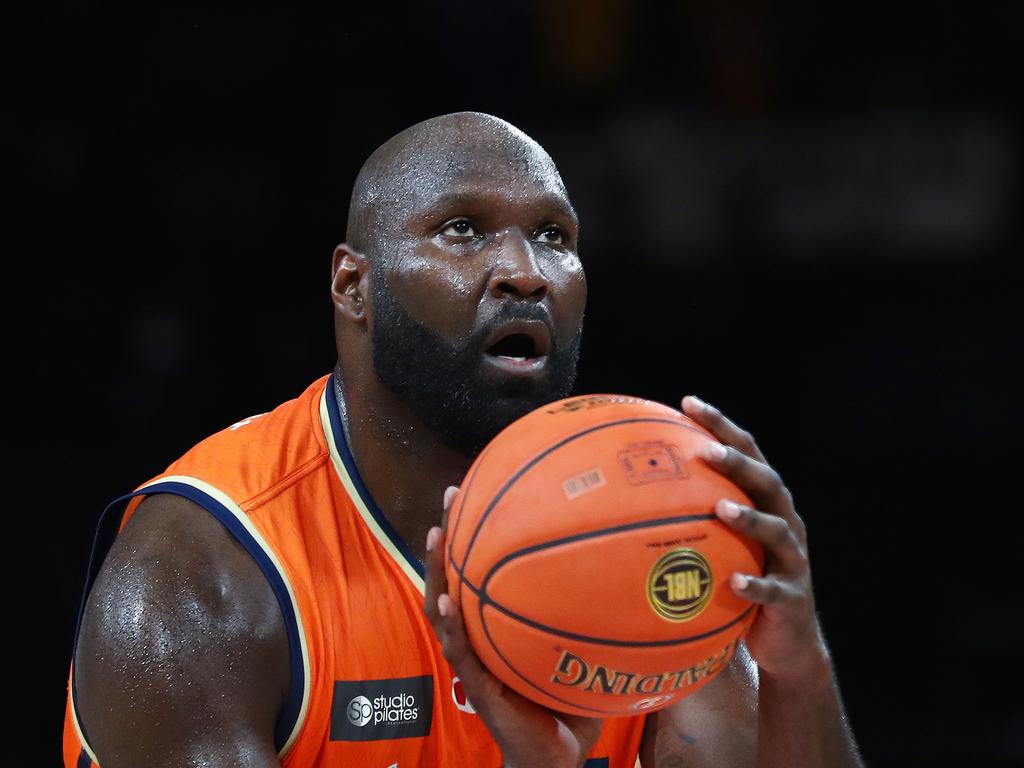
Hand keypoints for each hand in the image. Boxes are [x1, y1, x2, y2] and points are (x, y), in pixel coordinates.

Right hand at [424, 486, 602, 767]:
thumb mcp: (582, 644)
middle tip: (451, 495)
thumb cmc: (571, 697)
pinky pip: (459, 651)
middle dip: (449, 536)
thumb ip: (593, 610)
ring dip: (436, 571)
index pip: (478, 569)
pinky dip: (449, 624)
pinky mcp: (478, 687)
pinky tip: (447, 601)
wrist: (559, 756)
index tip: (478, 487)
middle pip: (453, 576)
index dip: (474, 530)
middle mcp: (480, 635)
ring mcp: (474, 660)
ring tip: (436, 536)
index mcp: (496, 623)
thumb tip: (634, 563)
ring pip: (443, 607)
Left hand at [681, 395, 830, 682]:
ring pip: (777, 531)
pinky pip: (774, 590)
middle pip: (767, 482)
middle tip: (705, 451)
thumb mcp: (718, 548)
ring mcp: (793, 560)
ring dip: (750, 518)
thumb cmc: (740, 586)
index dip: (721, 426)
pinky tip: (733, 582)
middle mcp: (785, 524)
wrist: (788, 643)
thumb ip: (688, 520)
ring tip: (722, 509)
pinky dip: (755, 584)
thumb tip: (620, 499)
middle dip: (738, 462)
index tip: (688, 402)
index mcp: (765, 504)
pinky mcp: (793, 598)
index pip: (747, 453)